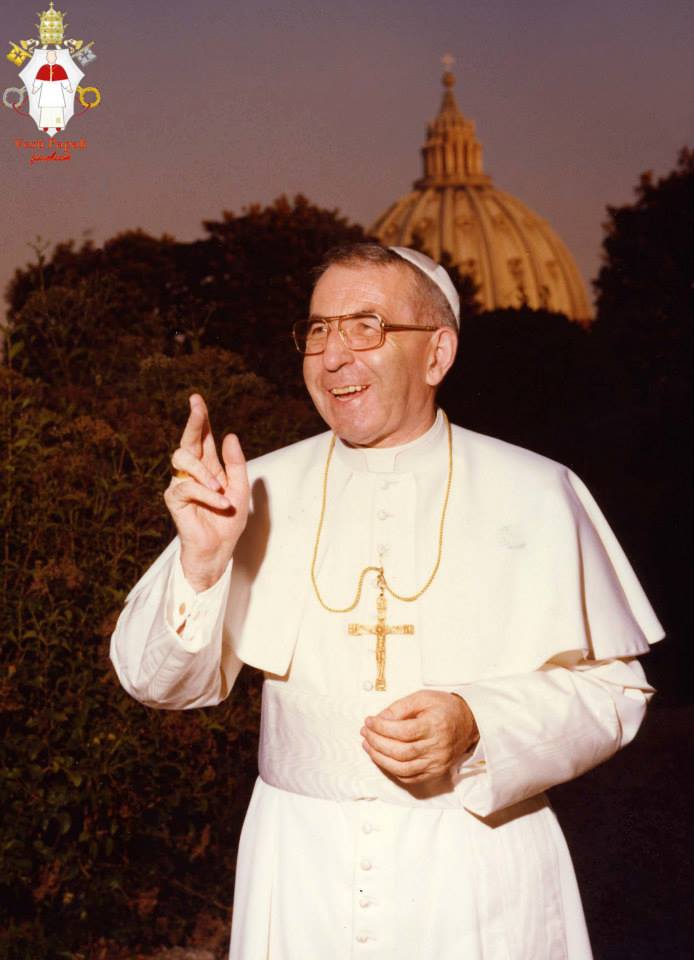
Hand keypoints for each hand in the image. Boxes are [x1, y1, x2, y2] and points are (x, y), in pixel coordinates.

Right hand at [164, 394, 249, 590]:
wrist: (219, 549)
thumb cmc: (228, 521)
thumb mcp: (240, 490)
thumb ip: (236, 464)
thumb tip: (229, 435)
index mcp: (209, 467)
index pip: (203, 438)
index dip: (200, 419)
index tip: (196, 399)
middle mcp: (192, 472)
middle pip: (188, 440)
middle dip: (193, 421)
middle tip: (197, 406)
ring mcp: (181, 483)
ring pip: (184, 459)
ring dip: (205, 472)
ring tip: (221, 490)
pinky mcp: (174, 499)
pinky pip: (188, 487)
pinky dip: (207, 494)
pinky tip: (220, 503)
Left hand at [361, 690, 478, 786]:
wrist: (469, 722)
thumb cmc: (444, 708)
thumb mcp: (423, 698)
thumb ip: (400, 707)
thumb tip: (379, 719)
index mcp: (435, 726)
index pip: (402, 731)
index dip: (381, 728)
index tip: (369, 721)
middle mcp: (437, 747)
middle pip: (400, 752)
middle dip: (377, 743)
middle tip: (365, 733)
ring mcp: (437, 763)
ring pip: (403, 769)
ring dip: (381, 759)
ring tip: (368, 746)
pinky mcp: (436, 772)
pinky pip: (410, 778)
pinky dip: (392, 771)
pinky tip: (382, 759)